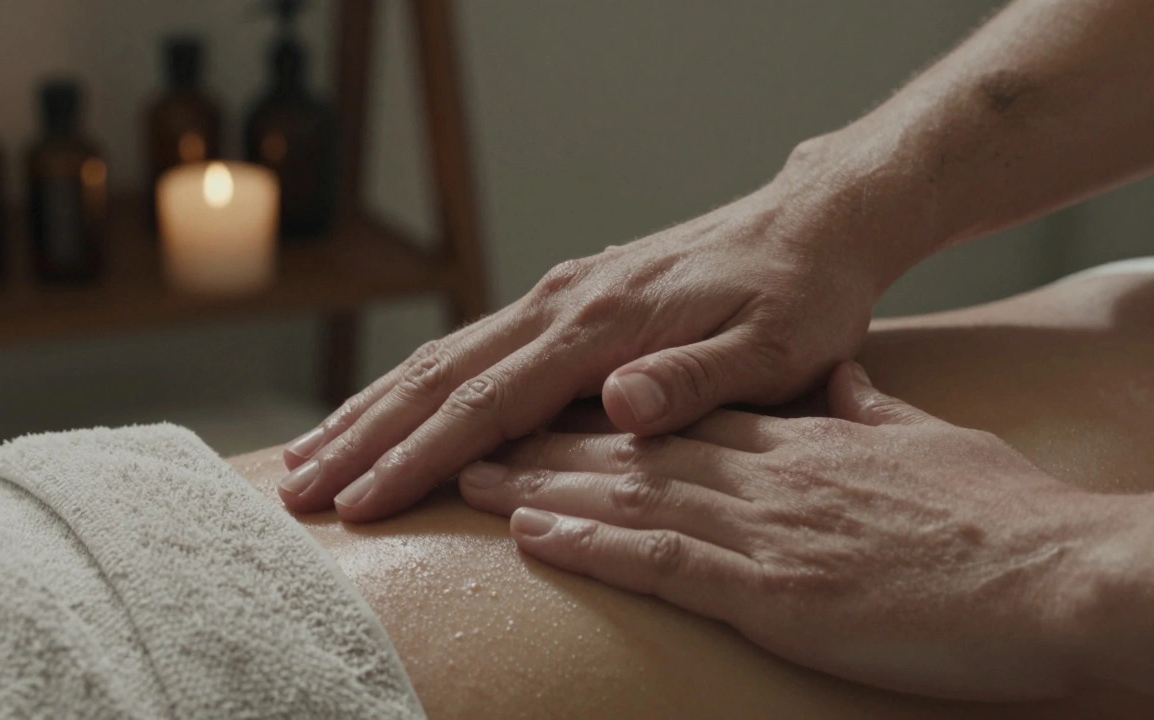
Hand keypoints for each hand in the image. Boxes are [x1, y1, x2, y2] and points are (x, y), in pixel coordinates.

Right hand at [279, 171, 898, 520]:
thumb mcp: (772, 347)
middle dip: (363, 438)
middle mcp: (563, 304)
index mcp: (603, 326)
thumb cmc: (798, 296)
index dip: (419, 459)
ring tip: (310, 453)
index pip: (489, 403)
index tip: (361, 504)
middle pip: (439, 378)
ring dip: (372, 409)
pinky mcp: (565, 300)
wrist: (810, 225)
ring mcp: (558, 297)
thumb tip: (616, 404)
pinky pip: (470, 347)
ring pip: (442, 358)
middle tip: (296, 491)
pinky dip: (414, 385)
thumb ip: (693, 380)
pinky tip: (389, 410)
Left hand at [459, 362, 1127, 700]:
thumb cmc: (1002, 518)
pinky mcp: (775, 589)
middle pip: (635, 455)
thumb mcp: (930, 441)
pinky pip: (663, 562)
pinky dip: (592, 546)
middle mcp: (770, 474)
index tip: (552, 414)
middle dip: (549, 448)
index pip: (683, 424)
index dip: (608, 421)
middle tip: (476, 445)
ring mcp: (767, 528)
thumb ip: (871, 412)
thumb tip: (845, 388)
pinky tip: (535, 537)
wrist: (1058, 572)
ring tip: (472, 484)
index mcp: (804, 443)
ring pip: (629, 499)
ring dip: (544, 491)